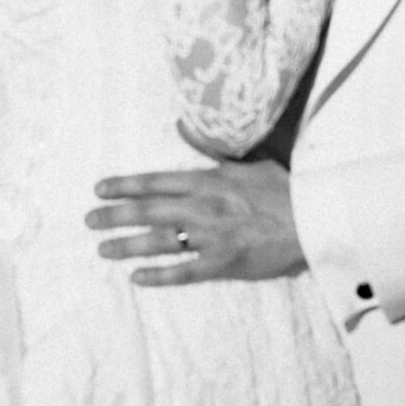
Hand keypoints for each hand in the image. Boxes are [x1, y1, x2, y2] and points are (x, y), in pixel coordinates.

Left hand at [87, 148, 305, 286]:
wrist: (314, 220)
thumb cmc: (285, 190)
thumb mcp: (248, 162)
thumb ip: (213, 151)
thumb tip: (183, 128)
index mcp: (208, 181)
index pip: (155, 182)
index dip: (124, 186)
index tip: (99, 188)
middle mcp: (203, 208)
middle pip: (148, 212)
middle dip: (114, 216)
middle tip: (89, 220)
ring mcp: (211, 238)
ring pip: (158, 243)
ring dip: (126, 246)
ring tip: (103, 249)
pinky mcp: (223, 264)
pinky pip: (183, 272)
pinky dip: (158, 275)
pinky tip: (137, 277)